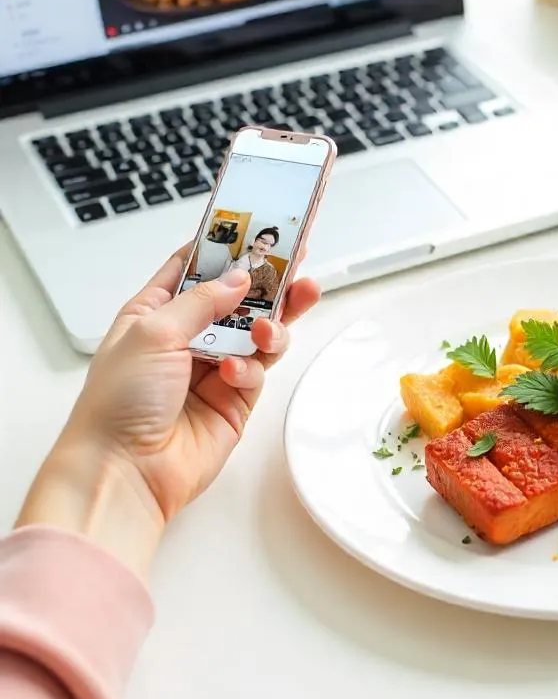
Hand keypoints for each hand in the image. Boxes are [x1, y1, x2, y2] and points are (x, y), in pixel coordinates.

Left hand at [16, 246, 319, 576]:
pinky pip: (257, 371)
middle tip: (298, 261)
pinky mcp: (234, 401)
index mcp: (154, 312)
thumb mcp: (152, 332)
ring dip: (270, 324)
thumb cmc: (118, 403)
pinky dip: (251, 369)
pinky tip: (235, 375)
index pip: (196, 266)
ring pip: (258, 332)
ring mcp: (212, 369)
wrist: (124, 473)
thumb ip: (202, 300)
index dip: (226, 246)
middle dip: (268, 281)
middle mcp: (185, 337)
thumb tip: (240, 278)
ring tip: (271, 326)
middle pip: (238, 297)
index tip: (258, 225)